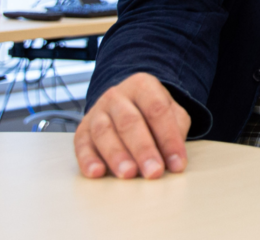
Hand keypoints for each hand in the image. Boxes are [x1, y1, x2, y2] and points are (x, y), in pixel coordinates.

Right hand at [74, 72, 190, 179]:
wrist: (125, 103)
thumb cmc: (152, 113)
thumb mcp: (172, 112)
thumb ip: (177, 129)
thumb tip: (174, 158)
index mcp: (142, 86)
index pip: (157, 111)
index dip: (169, 139)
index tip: (177, 164)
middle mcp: (116, 96)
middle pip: (130, 122)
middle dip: (143, 150)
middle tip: (153, 172)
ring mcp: (97, 111)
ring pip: (104, 132)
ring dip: (117, 155)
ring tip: (128, 174)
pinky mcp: (82, 130)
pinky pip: (82, 145)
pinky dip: (88, 160)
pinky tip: (97, 173)